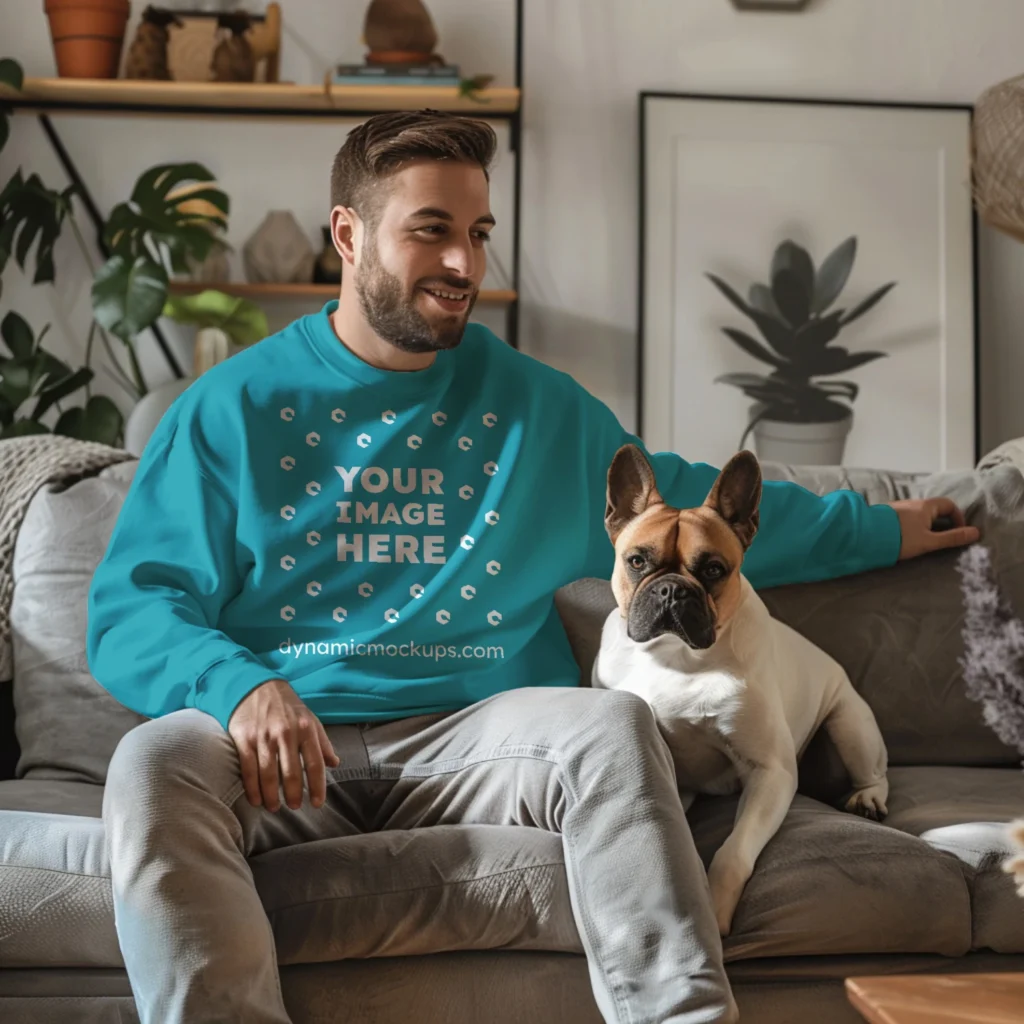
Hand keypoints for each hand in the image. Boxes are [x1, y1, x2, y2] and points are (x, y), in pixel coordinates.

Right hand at [227, 678, 340, 811]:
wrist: (256, 686)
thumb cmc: (287, 706)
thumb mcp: (311, 719)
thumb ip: (323, 742)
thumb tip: (335, 763)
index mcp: (306, 729)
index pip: (315, 763)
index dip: (317, 786)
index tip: (318, 803)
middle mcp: (286, 733)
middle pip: (291, 772)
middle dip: (294, 794)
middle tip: (295, 807)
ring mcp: (264, 737)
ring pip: (269, 774)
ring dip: (272, 795)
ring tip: (275, 807)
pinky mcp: (245, 739)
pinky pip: (249, 769)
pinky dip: (252, 788)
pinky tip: (256, 800)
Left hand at [890, 497, 979, 560]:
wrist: (866, 536)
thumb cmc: (901, 538)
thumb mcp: (929, 541)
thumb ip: (952, 538)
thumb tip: (975, 533)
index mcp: (926, 506)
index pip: (949, 505)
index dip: (958, 517)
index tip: (958, 532)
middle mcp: (913, 503)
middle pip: (934, 509)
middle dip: (942, 522)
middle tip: (943, 539)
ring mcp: (899, 508)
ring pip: (920, 514)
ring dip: (927, 525)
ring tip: (926, 541)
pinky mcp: (888, 515)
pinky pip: (907, 518)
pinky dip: (914, 526)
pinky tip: (908, 538)